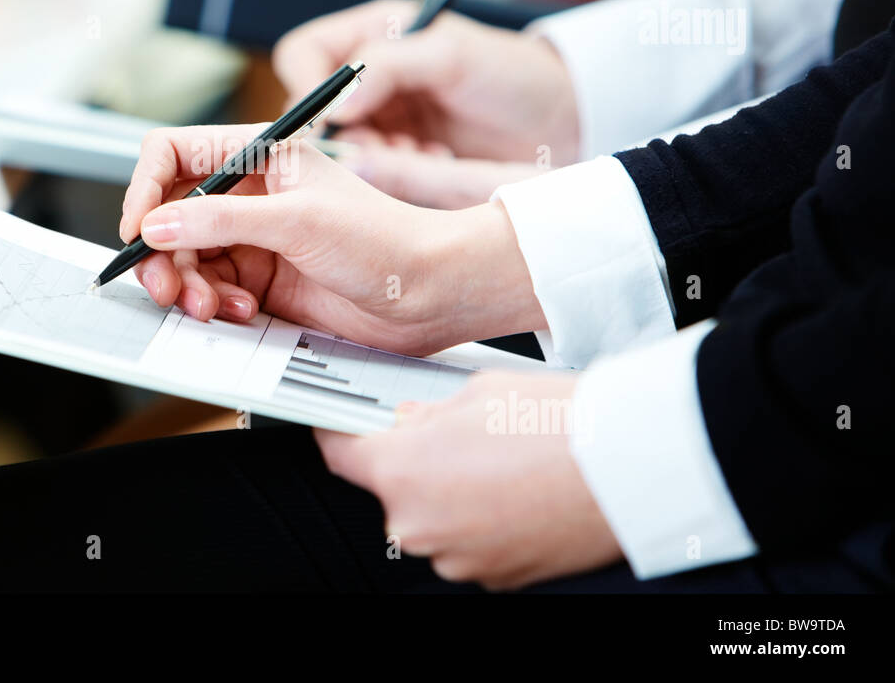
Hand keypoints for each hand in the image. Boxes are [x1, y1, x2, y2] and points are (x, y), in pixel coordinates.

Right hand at [119, 124, 545, 354]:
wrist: (429, 294)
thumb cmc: (385, 239)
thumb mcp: (297, 220)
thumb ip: (221, 220)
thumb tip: (157, 224)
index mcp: (258, 154)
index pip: (173, 153)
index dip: (145, 187)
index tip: (139, 227)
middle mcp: (249, 193)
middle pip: (169, 214)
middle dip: (162, 252)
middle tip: (165, 284)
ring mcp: (253, 238)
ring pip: (184, 258)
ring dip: (187, 286)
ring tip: (210, 307)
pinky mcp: (260, 280)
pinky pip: (210, 290)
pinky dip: (214, 305)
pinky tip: (241, 311)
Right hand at [273, 0, 580, 164]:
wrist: (565, 121)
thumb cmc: (515, 74)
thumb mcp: (453, 55)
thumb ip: (390, 67)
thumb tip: (336, 104)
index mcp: (374, 34)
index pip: (303, 55)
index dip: (304, 88)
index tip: (328, 122)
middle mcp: (369, 76)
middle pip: (314, 110)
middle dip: (343, 134)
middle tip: (384, 150)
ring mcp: (383, 119)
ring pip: (341, 147)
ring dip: (371, 158)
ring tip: (419, 157)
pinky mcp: (400, 157)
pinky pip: (371, 173)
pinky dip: (393, 176)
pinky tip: (431, 166)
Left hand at [316, 370, 623, 588]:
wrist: (628, 468)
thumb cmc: (558, 424)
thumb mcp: (476, 392)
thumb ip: (427, 412)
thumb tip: (411, 422)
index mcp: (402, 472)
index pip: (341, 455)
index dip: (340, 435)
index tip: (342, 426)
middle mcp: (420, 525)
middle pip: (393, 489)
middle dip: (414, 462)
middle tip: (453, 434)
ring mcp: (457, 558)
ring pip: (433, 518)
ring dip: (451, 493)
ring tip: (499, 460)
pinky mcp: (495, 577)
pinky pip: (469, 542)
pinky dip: (482, 519)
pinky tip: (516, 487)